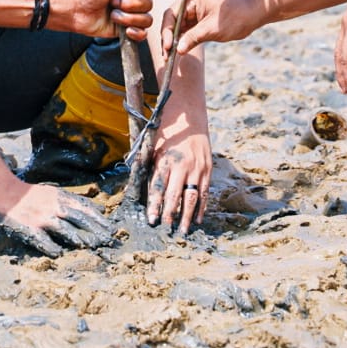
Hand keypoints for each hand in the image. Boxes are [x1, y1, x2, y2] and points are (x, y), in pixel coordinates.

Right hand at [0, 184, 116, 256]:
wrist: (4, 192)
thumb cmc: (30, 195)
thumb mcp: (53, 193)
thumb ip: (73, 202)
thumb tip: (100, 209)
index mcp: (60, 197)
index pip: (84, 207)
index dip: (99, 218)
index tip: (111, 227)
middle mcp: (53, 207)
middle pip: (79, 218)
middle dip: (95, 230)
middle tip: (107, 240)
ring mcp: (41, 218)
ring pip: (64, 228)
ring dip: (78, 238)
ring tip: (90, 245)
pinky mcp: (29, 229)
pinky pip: (42, 240)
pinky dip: (51, 247)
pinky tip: (60, 254)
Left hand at [51, 0, 160, 38]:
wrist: (74, 8)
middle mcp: (131, 0)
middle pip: (149, 5)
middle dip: (131, 4)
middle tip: (113, 1)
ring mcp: (128, 16)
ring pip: (146, 20)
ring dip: (129, 17)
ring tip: (112, 14)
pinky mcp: (123, 31)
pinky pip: (142, 34)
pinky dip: (136, 32)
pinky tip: (124, 29)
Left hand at [144, 102, 212, 233]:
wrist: (189, 116)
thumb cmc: (166, 132)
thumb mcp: (153, 146)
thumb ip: (148, 166)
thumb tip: (138, 189)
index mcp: (166, 160)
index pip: (158, 188)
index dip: (154, 205)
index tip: (151, 220)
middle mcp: (182, 165)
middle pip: (175, 196)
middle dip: (170, 214)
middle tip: (166, 230)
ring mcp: (197, 168)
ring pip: (192, 197)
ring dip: (187, 216)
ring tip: (183, 231)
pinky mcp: (208, 169)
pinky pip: (205, 192)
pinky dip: (202, 207)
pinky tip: (197, 219)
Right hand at [163, 0, 258, 54]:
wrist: (252, 16)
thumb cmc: (235, 17)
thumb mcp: (212, 28)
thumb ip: (193, 38)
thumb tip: (177, 50)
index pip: (171, 14)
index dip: (167, 31)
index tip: (168, 45)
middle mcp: (190, 6)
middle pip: (172, 23)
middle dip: (168, 39)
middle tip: (166, 55)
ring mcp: (194, 15)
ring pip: (178, 30)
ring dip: (173, 43)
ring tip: (168, 58)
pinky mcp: (199, 24)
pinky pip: (186, 34)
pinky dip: (182, 44)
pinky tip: (177, 54)